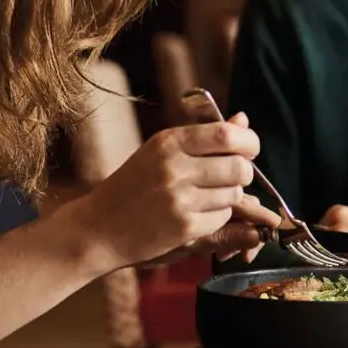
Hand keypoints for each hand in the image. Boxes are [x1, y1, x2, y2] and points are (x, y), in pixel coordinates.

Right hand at [68, 113, 282, 271]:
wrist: (99, 227)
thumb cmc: (134, 185)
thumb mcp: (162, 151)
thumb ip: (204, 136)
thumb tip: (243, 120)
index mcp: (168, 142)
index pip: (226, 135)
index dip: (248, 142)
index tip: (249, 149)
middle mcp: (174, 168)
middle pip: (239, 167)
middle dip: (243, 173)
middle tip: (231, 177)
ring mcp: (179, 199)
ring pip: (234, 194)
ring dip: (230, 197)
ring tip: (208, 196)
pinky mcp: (183, 227)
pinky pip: (222, 217)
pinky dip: (218, 216)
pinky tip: (198, 214)